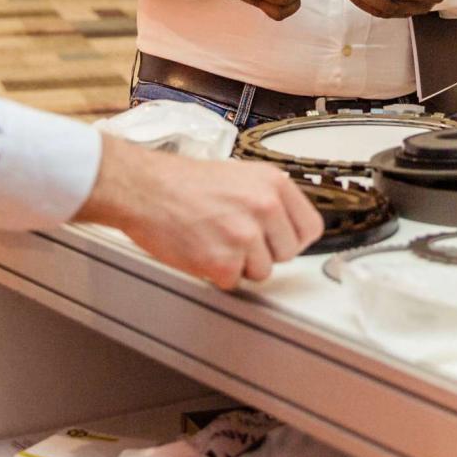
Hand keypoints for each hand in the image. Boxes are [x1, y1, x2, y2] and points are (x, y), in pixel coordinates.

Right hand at [78, 138, 322, 290]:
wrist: (145, 188)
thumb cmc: (182, 181)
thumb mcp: (239, 175)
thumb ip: (268, 199)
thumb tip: (286, 225)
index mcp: (273, 184)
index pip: (310, 228)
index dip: (291, 237)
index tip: (280, 240)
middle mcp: (264, 208)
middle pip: (287, 253)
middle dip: (264, 251)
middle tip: (235, 237)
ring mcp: (245, 236)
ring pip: (262, 271)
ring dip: (240, 264)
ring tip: (215, 240)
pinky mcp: (223, 261)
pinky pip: (234, 281)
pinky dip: (217, 273)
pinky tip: (203, 249)